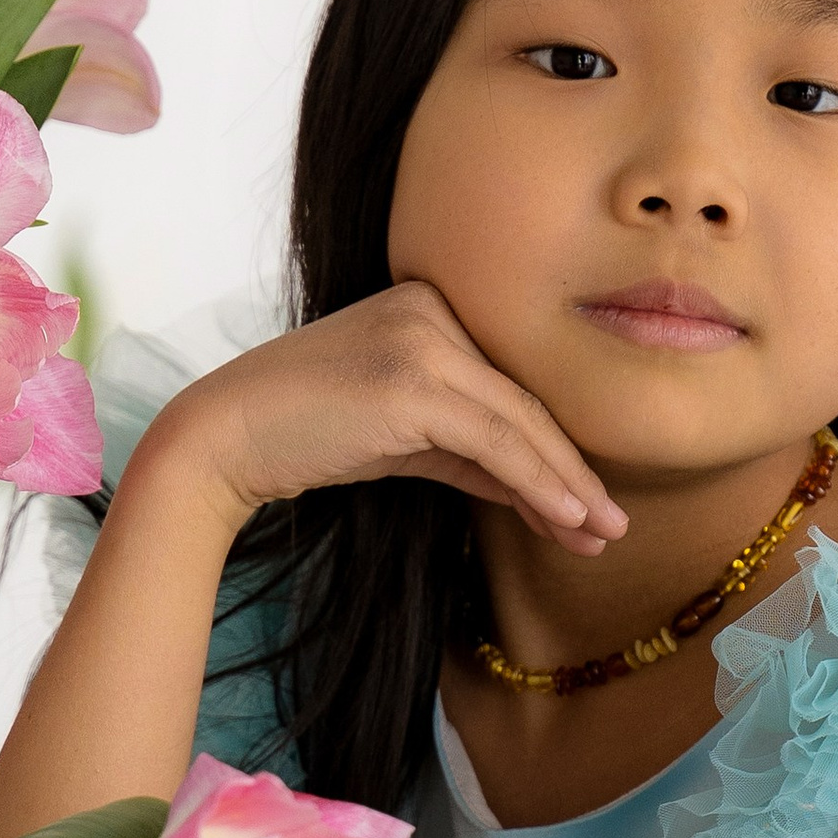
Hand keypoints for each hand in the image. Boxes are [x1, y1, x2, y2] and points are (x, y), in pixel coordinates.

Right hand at [138, 283, 629, 553]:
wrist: (222, 438)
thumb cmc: (305, 436)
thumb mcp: (402, 438)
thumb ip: (468, 452)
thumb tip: (538, 490)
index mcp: (430, 302)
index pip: (510, 383)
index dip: (555, 447)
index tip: (591, 502)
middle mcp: (431, 307)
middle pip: (523, 399)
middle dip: (574, 470)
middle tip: (614, 525)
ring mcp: (421, 338)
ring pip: (518, 421)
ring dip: (568, 485)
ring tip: (603, 534)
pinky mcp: (410, 379)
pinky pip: (494, 440)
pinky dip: (538, 483)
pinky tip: (568, 518)